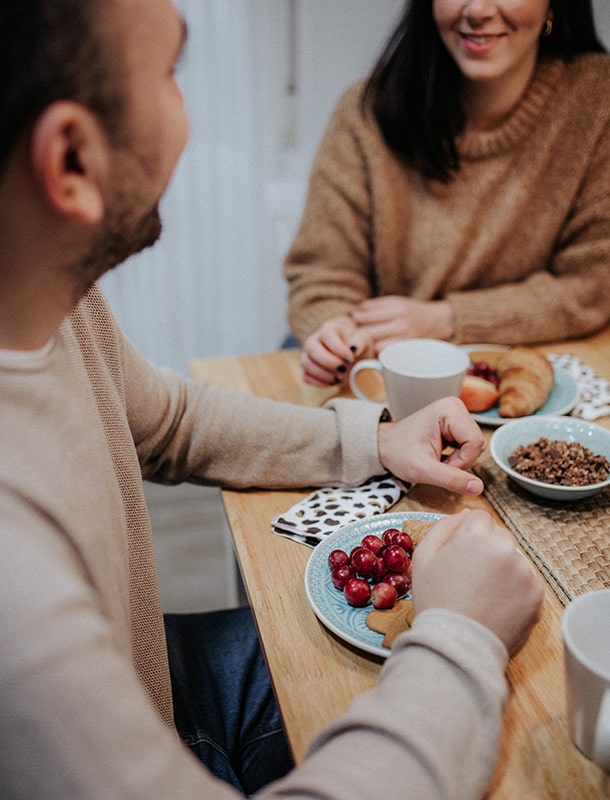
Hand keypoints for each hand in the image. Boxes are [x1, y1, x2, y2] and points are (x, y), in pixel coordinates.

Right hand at [300, 315, 372, 386]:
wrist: (353, 357)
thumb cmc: (357, 345)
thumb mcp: (363, 340)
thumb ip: (359, 341)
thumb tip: (353, 348)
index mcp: (328, 329)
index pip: (326, 334)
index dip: (337, 348)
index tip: (350, 358)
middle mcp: (314, 340)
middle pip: (311, 347)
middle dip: (328, 361)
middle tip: (344, 369)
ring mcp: (308, 355)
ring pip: (306, 362)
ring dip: (323, 373)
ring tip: (340, 378)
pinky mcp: (307, 370)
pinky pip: (306, 377)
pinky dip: (320, 382)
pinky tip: (334, 382)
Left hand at [352, 296, 454, 351]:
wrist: (437, 322)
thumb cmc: (412, 311)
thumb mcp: (395, 301)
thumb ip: (374, 305)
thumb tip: (354, 310)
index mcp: (397, 309)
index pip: (366, 316)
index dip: (355, 319)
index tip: (353, 319)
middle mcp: (402, 325)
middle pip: (369, 333)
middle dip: (358, 333)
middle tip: (354, 333)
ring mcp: (405, 340)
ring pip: (375, 346)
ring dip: (366, 344)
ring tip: (363, 341)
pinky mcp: (407, 352)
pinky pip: (385, 355)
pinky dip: (377, 352)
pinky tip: (375, 349)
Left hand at [377, 396, 484, 495]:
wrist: (385, 446)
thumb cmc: (398, 452)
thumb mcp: (422, 470)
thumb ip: (451, 479)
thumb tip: (477, 487)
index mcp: (449, 410)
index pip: (475, 442)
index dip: (462, 461)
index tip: (441, 464)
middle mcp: (456, 408)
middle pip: (477, 444)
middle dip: (460, 461)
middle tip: (437, 463)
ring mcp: (457, 415)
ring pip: (474, 447)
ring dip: (458, 460)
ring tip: (436, 459)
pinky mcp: (457, 424)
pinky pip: (468, 447)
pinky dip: (457, 457)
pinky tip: (440, 455)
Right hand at [412, 509, 544, 656]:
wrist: (457, 646)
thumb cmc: (436, 601)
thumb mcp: (423, 557)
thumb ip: (442, 527)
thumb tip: (464, 515)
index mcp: (476, 534)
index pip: (478, 518)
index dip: (466, 536)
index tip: (459, 556)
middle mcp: (506, 547)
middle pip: (499, 536)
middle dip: (487, 549)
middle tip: (470, 578)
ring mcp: (525, 571)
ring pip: (513, 558)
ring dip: (502, 569)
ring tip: (483, 595)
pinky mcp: (537, 594)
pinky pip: (526, 581)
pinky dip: (514, 590)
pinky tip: (496, 605)